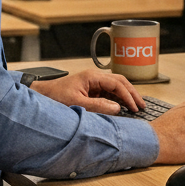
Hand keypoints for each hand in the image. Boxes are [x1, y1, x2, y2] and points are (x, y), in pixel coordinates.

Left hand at [29, 68, 144, 114]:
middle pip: (120, 82)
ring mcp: (93, 83)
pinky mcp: (91, 90)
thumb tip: (117, 108)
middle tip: (142, 106)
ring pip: (116, 86)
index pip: (117, 84)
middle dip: (132, 93)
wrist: (42, 96)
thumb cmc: (55, 97)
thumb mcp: (77, 104)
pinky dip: (118, 99)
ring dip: (126, 96)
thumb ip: (98, 106)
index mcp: (92, 76)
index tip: (135, 108)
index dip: (128, 96)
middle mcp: (95, 77)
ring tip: (136, 107)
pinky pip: (109, 92)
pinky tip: (124, 107)